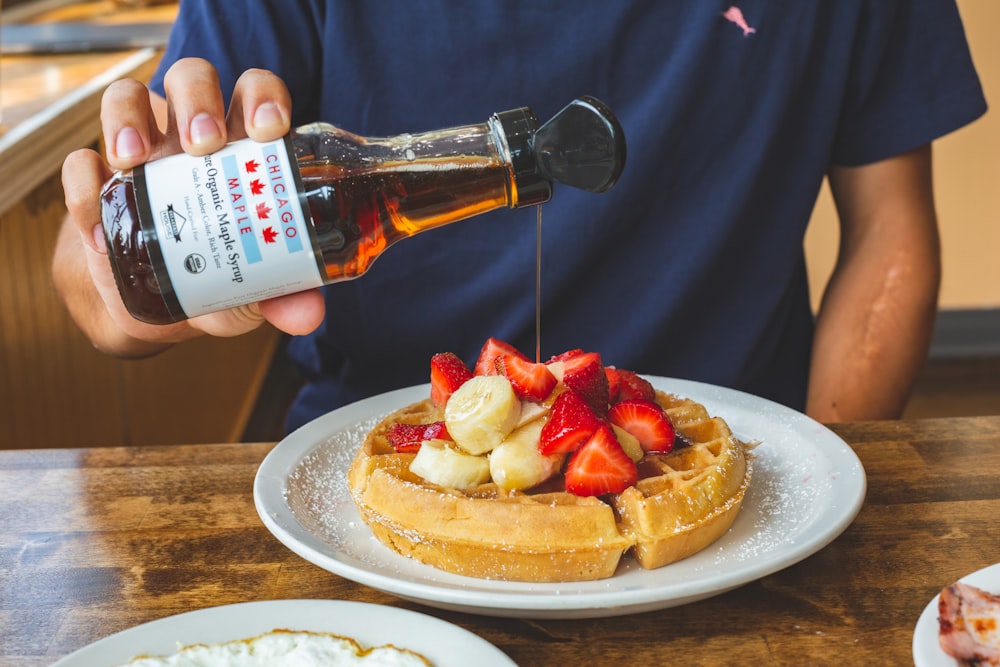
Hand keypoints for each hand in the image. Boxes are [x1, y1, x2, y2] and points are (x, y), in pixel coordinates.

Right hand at [53, 59, 324, 356]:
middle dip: (196, 101)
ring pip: (126, 97)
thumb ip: (284, 295)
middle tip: (204, 143)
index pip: (255, 93)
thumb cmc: (219, 275)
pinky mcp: (95, 180)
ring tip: (135, 160)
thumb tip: (307, 314)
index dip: (263, 97)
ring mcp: (140, 150)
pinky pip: (80, 163)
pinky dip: (84, 187)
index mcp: (242, 145)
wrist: (156, 305)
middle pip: (190, 79)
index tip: (269, 129)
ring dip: (127, 119)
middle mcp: (190, 135)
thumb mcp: (254, 289)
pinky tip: (99, 227)